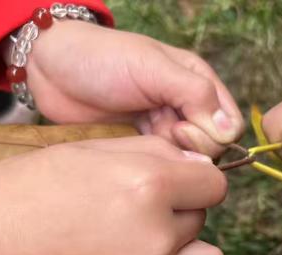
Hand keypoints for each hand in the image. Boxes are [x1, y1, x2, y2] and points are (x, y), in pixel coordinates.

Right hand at [0, 136, 226, 254]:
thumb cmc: (29, 191)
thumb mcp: (91, 151)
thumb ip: (155, 153)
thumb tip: (202, 169)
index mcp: (147, 186)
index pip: (215, 185)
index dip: (195, 182)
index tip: (173, 186)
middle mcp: (155, 235)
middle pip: (202, 220)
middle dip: (178, 213)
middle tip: (135, 216)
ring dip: (187, 253)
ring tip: (150, 249)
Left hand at [25, 21, 243, 156]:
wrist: (53, 70)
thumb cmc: (103, 59)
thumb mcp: (152, 66)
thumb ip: (194, 94)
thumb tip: (228, 132)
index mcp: (197, 84)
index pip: (228, 126)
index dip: (212, 134)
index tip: (181, 126)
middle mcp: (185, 110)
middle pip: (211, 149)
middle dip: (191, 146)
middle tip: (163, 131)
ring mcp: (164, 131)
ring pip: (187, 163)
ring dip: (170, 158)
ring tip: (143, 139)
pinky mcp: (143, 148)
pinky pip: (161, 168)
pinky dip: (153, 166)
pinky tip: (134, 153)